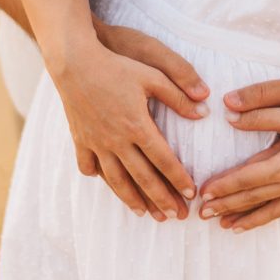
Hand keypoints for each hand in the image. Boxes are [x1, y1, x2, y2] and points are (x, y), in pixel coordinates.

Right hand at [54, 25, 208, 221]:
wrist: (75, 63)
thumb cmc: (118, 66)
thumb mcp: (153, 75)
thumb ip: (179, 94)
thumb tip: (204, 111)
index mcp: (137, 126)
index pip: (164, 160)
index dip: (179, 178)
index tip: (191, 194)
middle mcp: (117, 140)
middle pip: (143, 177)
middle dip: (161, 199)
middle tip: (176, 216)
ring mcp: (96, 143)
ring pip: (116, 180)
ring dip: (133, 199)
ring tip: (146, 214)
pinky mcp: (80, 140)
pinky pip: (89, 167)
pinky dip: (100, 178)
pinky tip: (110, 184)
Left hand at [198, 104, 279, 231]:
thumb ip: (261, 115)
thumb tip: (230, 115)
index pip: (246, 179)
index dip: (223, 186)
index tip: (203, 194)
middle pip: (255, 199)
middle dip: (227, 207)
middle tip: (204, 216)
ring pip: (274, 211)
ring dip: (250, 219)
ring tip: (230, 227)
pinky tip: (275, 217)